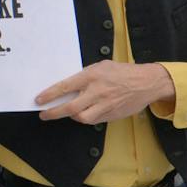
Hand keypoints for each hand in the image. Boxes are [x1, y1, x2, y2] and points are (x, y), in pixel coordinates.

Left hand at [36, 61, 174, 123]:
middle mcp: (97, 92)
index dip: (50, 95)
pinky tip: (85, 112)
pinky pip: (94, 120)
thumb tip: (69, 86)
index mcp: (92, 76)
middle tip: (44, 114)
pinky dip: (87, 118)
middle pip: (70, 108)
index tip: (39, 100)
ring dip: (72, 116)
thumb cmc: (122, 72)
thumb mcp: (101, 66)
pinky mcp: (112, 115)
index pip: (65, 87)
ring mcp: (106, 105)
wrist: (147, 83)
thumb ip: (85, 75)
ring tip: (67, 112)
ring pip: (82, 118)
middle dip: (54, 113)